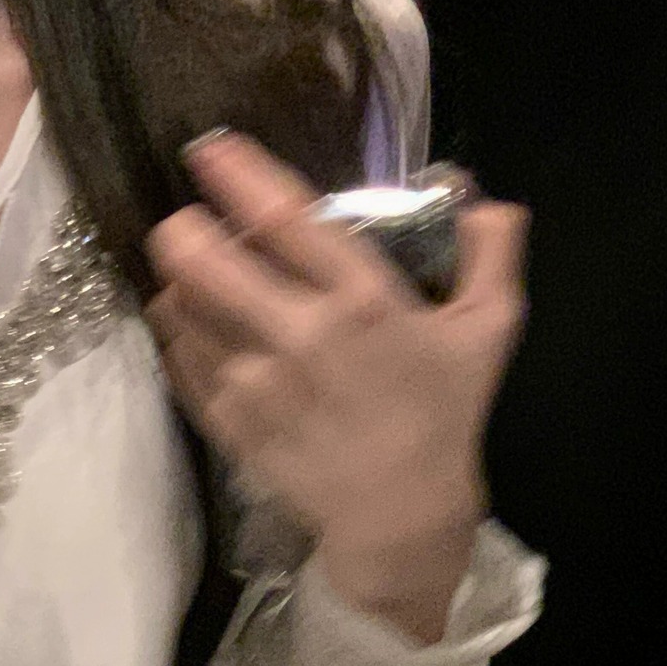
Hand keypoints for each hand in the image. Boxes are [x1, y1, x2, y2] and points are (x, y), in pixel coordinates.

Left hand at [145, 132, 528, 639]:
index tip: (207, 149)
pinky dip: (176, 334)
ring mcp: (254, 384)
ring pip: (181, 309)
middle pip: (204, 261)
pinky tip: (190, 325)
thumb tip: (474, 192)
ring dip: (177, 282)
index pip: (284, 217)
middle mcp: (298, 335)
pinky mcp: (227, 423)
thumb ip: (490, 252)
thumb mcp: (488, 330)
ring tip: (191, 277)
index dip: (236, 173)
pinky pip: (179, 361)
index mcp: (361, 301)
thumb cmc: (443, 417)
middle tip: (187, 221)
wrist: (399, 516)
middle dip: (183, 228)